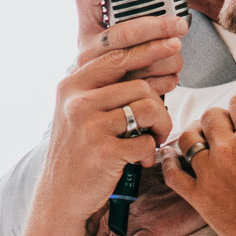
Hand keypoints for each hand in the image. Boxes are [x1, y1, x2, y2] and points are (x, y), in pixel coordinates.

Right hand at [40, 35, 177, 225]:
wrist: (60, 196)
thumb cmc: (80, 151)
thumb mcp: (80, 112)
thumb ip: (104, 87)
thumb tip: (151, 56)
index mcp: (71, 85)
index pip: (117, 55)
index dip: (150, 45)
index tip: (175, 39)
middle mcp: (76, 101)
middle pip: (140, 85)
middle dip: (160, 104)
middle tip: (160, 123)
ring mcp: (88, 125)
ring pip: (149, 109)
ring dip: (160, 128)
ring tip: (153, 141)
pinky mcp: (103, 151)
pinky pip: (146, 141)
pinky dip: (149, 153)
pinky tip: (139, 161)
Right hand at [74, 0, 187, 94]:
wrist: (96, 111)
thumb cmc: (111, 64)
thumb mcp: (106, 38)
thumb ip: (123, 19)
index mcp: (86, 30)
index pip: (85, 0)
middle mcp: (87, 52)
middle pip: (124, 33)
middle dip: (158, 26)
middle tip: (180, 24)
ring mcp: (98, 77)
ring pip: (140, 61)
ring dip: (168, 56)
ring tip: (178, 52)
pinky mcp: (115, 98)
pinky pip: (149, 86)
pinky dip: (167, 80)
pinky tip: (171, 76)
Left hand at [162, 92, 235, 235]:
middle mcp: (227, 151)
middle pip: (211, 116)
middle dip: (221, 117)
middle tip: (230, 129)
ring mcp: (208, 175)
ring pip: (187, 139)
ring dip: (196, 134)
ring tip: (206, 140)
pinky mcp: (197, 198)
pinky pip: (172, 174)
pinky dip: (170, 162)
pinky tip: (175, 157)